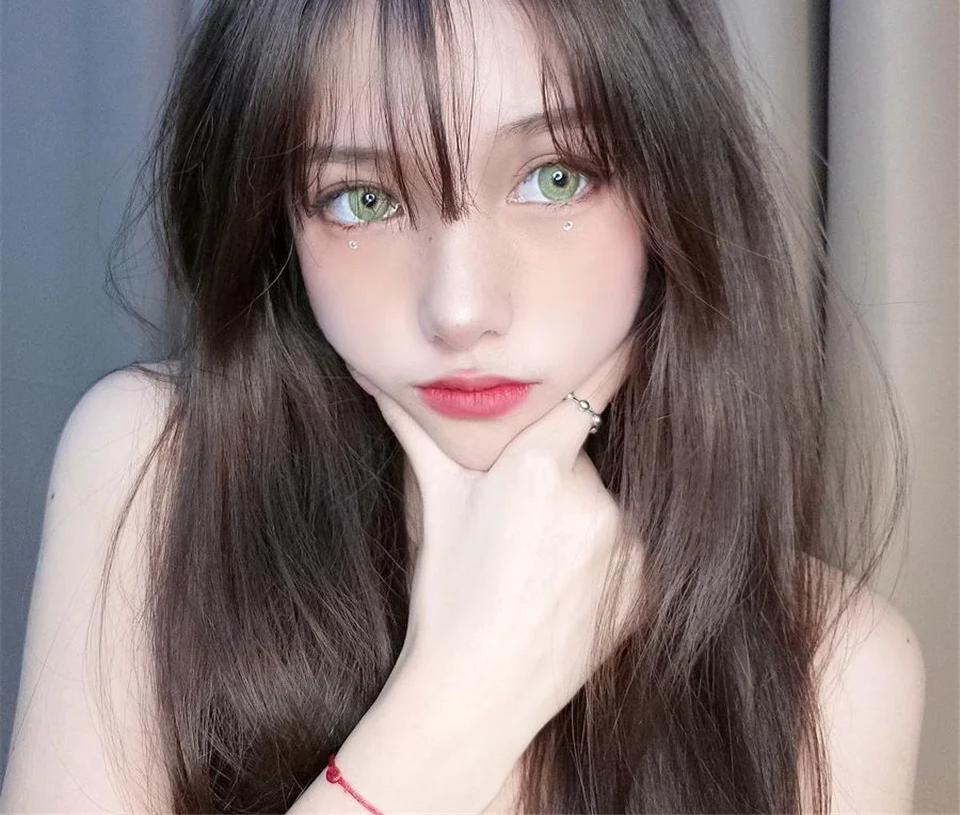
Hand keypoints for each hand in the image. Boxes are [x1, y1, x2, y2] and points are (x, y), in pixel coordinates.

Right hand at [355, 338, 642, 734]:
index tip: (633, 327)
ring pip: (606, 503)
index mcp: (537, 469)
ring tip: (538, 563)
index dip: (611, 356)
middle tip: (523, 517)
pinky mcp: (645, 586)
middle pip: (584, 459)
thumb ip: (416, 431)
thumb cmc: (446, 593)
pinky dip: (603, 556)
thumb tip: (372, 372)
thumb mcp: (433, 503)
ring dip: (581, 516)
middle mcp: (591, 500)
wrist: (477, 694)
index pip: (589, 391)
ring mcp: (625, 547)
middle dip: (559, 472)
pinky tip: (563, 588)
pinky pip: (629, 548)